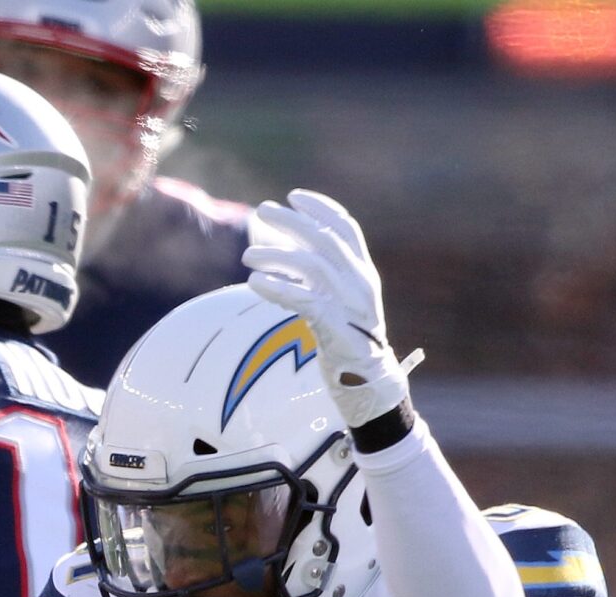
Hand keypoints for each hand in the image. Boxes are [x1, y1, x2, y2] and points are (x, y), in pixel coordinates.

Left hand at [242, 190, 414, 429]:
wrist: (369, 383)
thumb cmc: (347, 342)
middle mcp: (361, 282)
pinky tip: (255, 282)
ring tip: (246, 254)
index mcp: (363, 272)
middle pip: (326, 239)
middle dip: (292, 221)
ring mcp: (351, 304)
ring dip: (276, 255)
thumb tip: (284, 260)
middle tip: (262, 211)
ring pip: (313, 265)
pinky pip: (304, 299)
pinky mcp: (336, 326)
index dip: (321, 208)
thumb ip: (318, 279)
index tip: (294, 195)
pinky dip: (278, 287)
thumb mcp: (336, 302)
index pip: (345, 228)